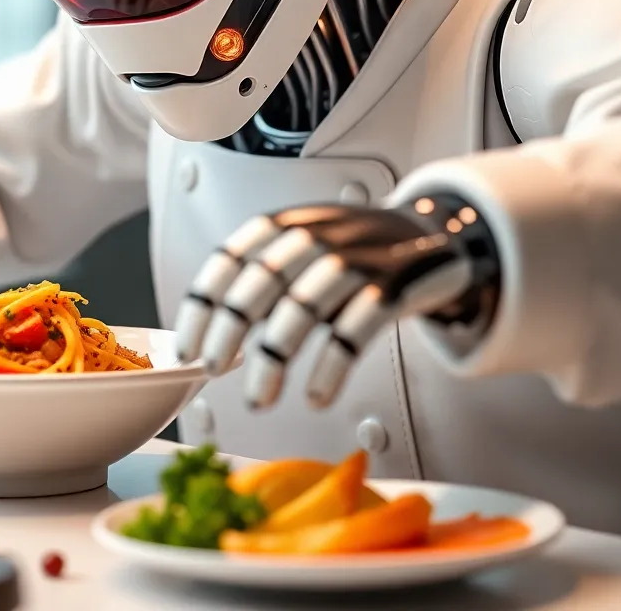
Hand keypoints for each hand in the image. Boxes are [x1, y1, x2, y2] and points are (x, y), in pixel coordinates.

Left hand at [175, 195, 499, 408]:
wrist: (433, 235)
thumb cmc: (355, 252)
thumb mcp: (306, 246)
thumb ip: (265, 276)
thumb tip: (213, 333)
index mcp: (288, 223)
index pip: (231, 257)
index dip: (203, 303)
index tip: (187, 344)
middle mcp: (318, 233)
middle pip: (261, 283)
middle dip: (228, 331)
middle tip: (212, 369)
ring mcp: (357, 258)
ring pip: (302, 309)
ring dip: (272, 359)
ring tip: (257, 397)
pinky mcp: (393, 287)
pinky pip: (353, 330)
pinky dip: (329, 368)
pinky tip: (315, 396)